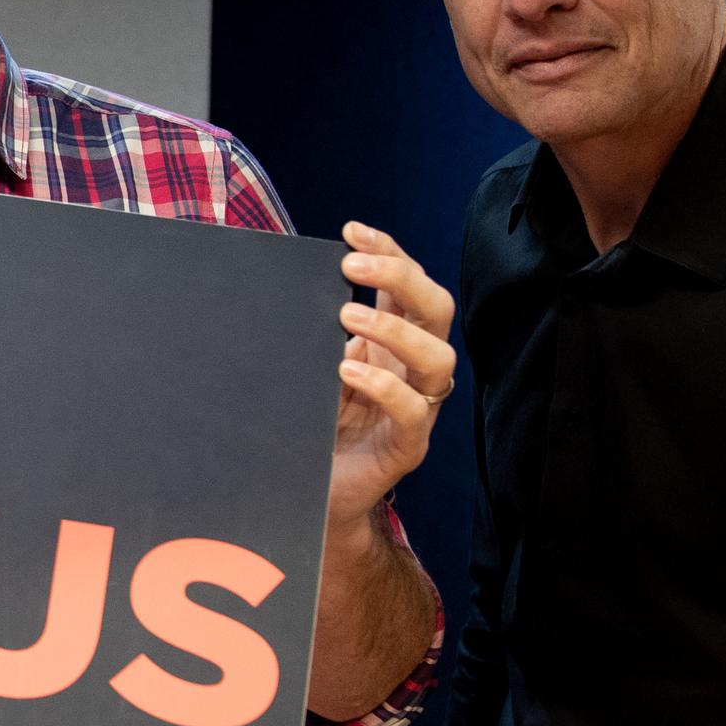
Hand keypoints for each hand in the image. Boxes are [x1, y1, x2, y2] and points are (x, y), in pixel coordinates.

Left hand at [330, 221, 455, 525]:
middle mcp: (414, 368)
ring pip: (437, 357)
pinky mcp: (408, 446)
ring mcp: (418, 407)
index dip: (389, 252)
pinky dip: (385, 386)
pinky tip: (350, 371)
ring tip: (348, 317)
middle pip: (438, 309)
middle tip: (353, 267)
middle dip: (400, 277)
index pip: (408, 285)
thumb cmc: (314, 423)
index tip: (352, 231)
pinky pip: (413, 411)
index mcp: (395, 342)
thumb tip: (288, 282)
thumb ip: (314, 331)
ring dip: (394, 330)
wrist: (312, 494)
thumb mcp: (313, 366)